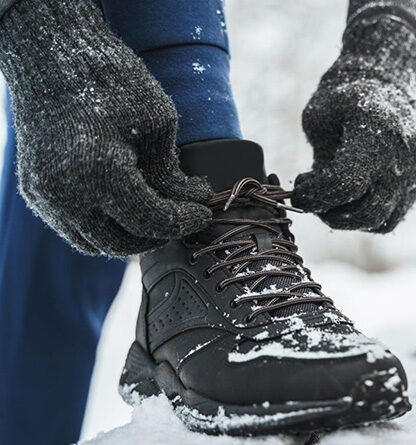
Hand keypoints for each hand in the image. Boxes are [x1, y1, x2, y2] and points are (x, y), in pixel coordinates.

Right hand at [0, 0, 212, 255]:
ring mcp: (45, 196)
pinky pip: (74, 229)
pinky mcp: (36, 192)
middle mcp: (66, 194)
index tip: (205, 212)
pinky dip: (103, 228)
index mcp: (100, 175)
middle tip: (184, 216)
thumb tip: (193, 201)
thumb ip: (172, 172)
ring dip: (130, 238)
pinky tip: (128, 208)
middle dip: (159, 235)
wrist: (53, 55)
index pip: (151, 222)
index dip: (184, 221)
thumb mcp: (157, 123)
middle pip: (122, 243)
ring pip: (95, 244)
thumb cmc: (111, 81)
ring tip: (158, 215)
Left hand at [292, 16, 415, 232]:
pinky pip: (391, 216)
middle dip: (330, 213)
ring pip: (380, 221)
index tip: (298, 192)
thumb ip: (318, 161)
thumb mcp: (319, 117)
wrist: (388, 77)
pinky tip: (350, 199)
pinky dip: (367, 217)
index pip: (344, 184)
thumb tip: (312, 199)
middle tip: (312, 198)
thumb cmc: (346, 96)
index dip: (314, 197)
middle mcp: (403, 156)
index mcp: (377, 131)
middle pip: (365, 211)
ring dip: (348, 219)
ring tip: (330, 198)